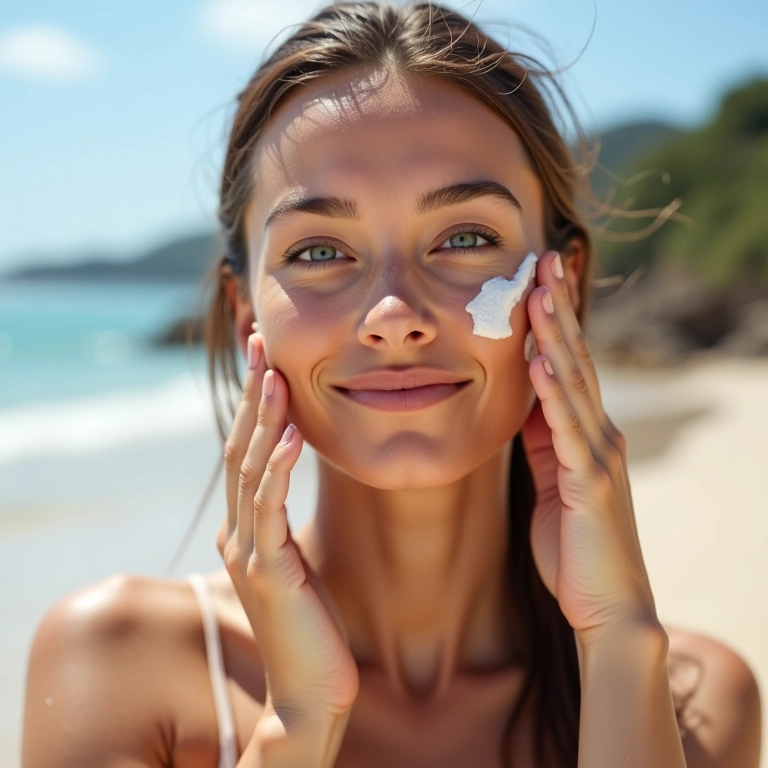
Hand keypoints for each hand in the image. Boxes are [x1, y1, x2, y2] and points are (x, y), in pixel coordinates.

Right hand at [217, 333, 359, 725]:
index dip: (253, 404)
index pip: (245, 452)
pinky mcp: (270, 572)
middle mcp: (238, 533)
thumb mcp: (295, 560)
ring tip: (277, 374)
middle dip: (252, 394)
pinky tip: (294, 433)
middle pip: (239, 448)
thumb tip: (291, 483)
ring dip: (264, 419)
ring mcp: (249, 552)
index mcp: (246, 528)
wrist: (309, 690)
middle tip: (262, 344)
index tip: (267, 359)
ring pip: (251, 470)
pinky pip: (272, 508)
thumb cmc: (311, 626)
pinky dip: (280, 467)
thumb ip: (283, 522)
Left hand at [522, 251, 659, 643]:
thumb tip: (527, 401)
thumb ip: (544, 440)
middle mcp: (599, 435)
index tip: (539, 279)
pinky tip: (540, 365)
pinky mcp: (591, 485)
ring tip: (542, 294)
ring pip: (576, 386)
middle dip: (560, 310)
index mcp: (586, 433)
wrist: (606, 603)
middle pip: (577, 360)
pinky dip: (554, 397)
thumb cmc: (575, 545)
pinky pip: (569, 434)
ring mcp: (599, 457)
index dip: (555, 321)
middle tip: (545, 260)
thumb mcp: (553, 480)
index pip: (569, 365)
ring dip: (557, 338)